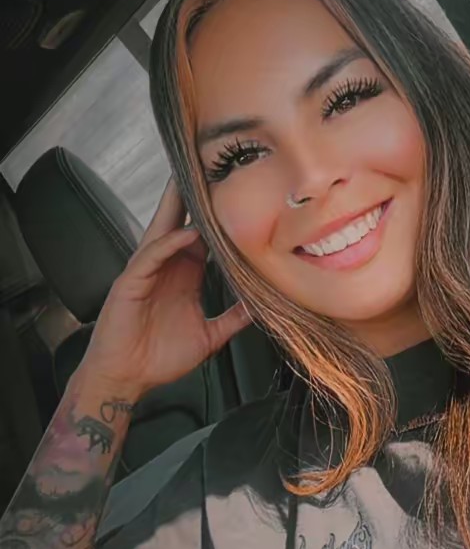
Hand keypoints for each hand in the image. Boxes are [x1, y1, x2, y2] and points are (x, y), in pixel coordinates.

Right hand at [76, 176, 250, 398]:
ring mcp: (148, 272)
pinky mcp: (131, 282)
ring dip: (178, 208)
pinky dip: (169, 243)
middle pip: (182, 224)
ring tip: (195, 183)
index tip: (236, 197)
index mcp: (185, 275)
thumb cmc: (161, 357)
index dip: (219, 219)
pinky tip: (187, 233)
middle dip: (194, 198)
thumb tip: (261, 307)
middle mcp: (168, 268)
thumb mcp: (210, 335)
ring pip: (164, 230)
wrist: (128, 379)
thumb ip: (235, 318)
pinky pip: (151, 255)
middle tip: (210, 169)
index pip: (204, 238)